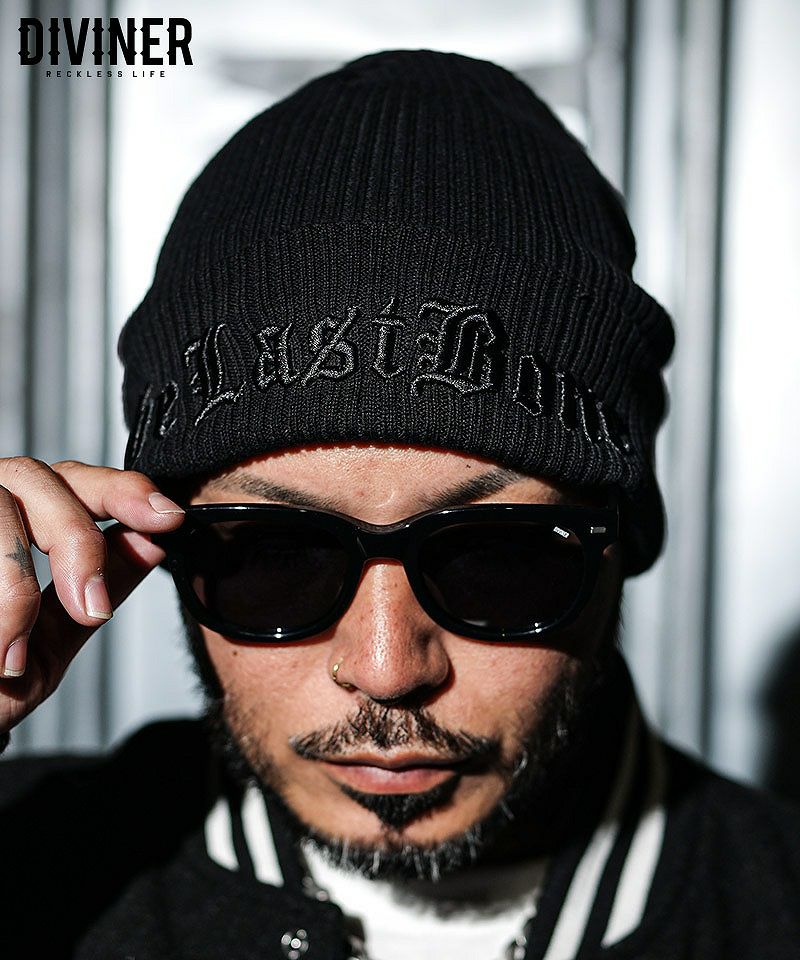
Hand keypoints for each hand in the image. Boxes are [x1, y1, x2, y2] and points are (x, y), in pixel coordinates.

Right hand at [0, 458, 185, 745]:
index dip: (123, 488)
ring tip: (13, 653)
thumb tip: (154, 542)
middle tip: (91, 610)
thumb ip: (101, 586)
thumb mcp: (51, 642)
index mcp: (16, 521)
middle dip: (76, 538)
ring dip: (14, 582)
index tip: (166, 518)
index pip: (74, 479)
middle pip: (35, 477)